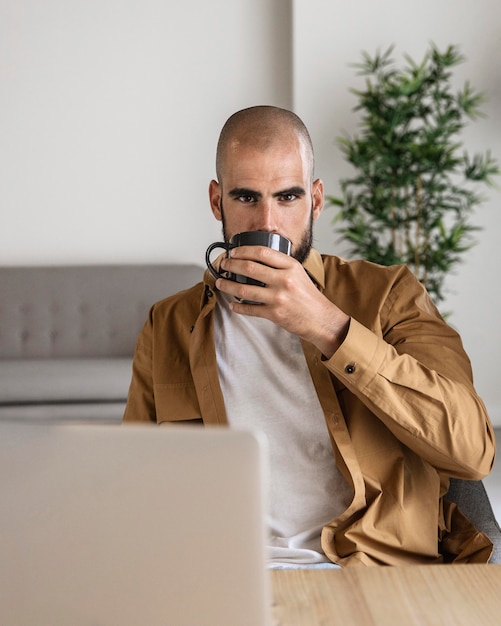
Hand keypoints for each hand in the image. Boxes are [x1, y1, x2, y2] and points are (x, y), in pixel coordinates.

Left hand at [215, 245, 349, 357]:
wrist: (321, 319)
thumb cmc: (309, 297)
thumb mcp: (298, 273)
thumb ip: (281, 266)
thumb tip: (256, 260)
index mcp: (290, 266)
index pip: (262, 252)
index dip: (243, 250)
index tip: (233, 252)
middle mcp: (284, 279)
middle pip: (249, 268)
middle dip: (231, 265)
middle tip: (223, 265)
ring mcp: (278, 297)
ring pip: (244, 289)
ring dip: (228, 286)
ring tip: (221, 283)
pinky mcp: (274, 313)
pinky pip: (250, 309)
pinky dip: (238, 307)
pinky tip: (233, 304)